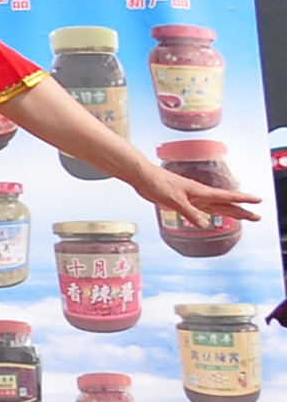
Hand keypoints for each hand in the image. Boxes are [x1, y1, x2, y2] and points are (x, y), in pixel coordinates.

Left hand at [139, 147, 264, 233]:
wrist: (143, 176)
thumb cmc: (157, 183)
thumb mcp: (174, 200)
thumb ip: (190, 212)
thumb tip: (206, 224)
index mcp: (200, 192)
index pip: (226, 197)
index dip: (242, 200)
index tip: (257, 201)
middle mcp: (200, 194)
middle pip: (226, 204)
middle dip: (242, 210)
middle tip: (258, 217)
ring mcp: (193, 197)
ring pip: (217, 206)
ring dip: (231, 211)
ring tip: (245, 217)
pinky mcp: (184, 200)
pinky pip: (204, 208)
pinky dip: (213, 212)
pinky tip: (216, 216)